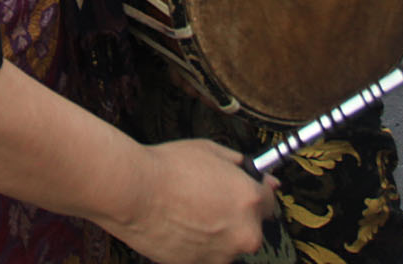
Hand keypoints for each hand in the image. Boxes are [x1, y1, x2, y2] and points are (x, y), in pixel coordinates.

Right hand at [114, 141, 274, 263]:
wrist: (132, 192)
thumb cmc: (167, 168)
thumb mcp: (208, 150)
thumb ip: (238, 163)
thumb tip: (255, 171)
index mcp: (251, 200)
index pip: (270, 202)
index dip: (255, 193)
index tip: (243, 191)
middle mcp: (245, 232)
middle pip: (251, 227)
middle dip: (234, 215)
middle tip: (206, 200)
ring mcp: (223, 254)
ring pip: (227, 244)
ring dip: (216, 232)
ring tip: (187, 213)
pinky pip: (206, 255)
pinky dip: (197, 244)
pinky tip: (178, 226)